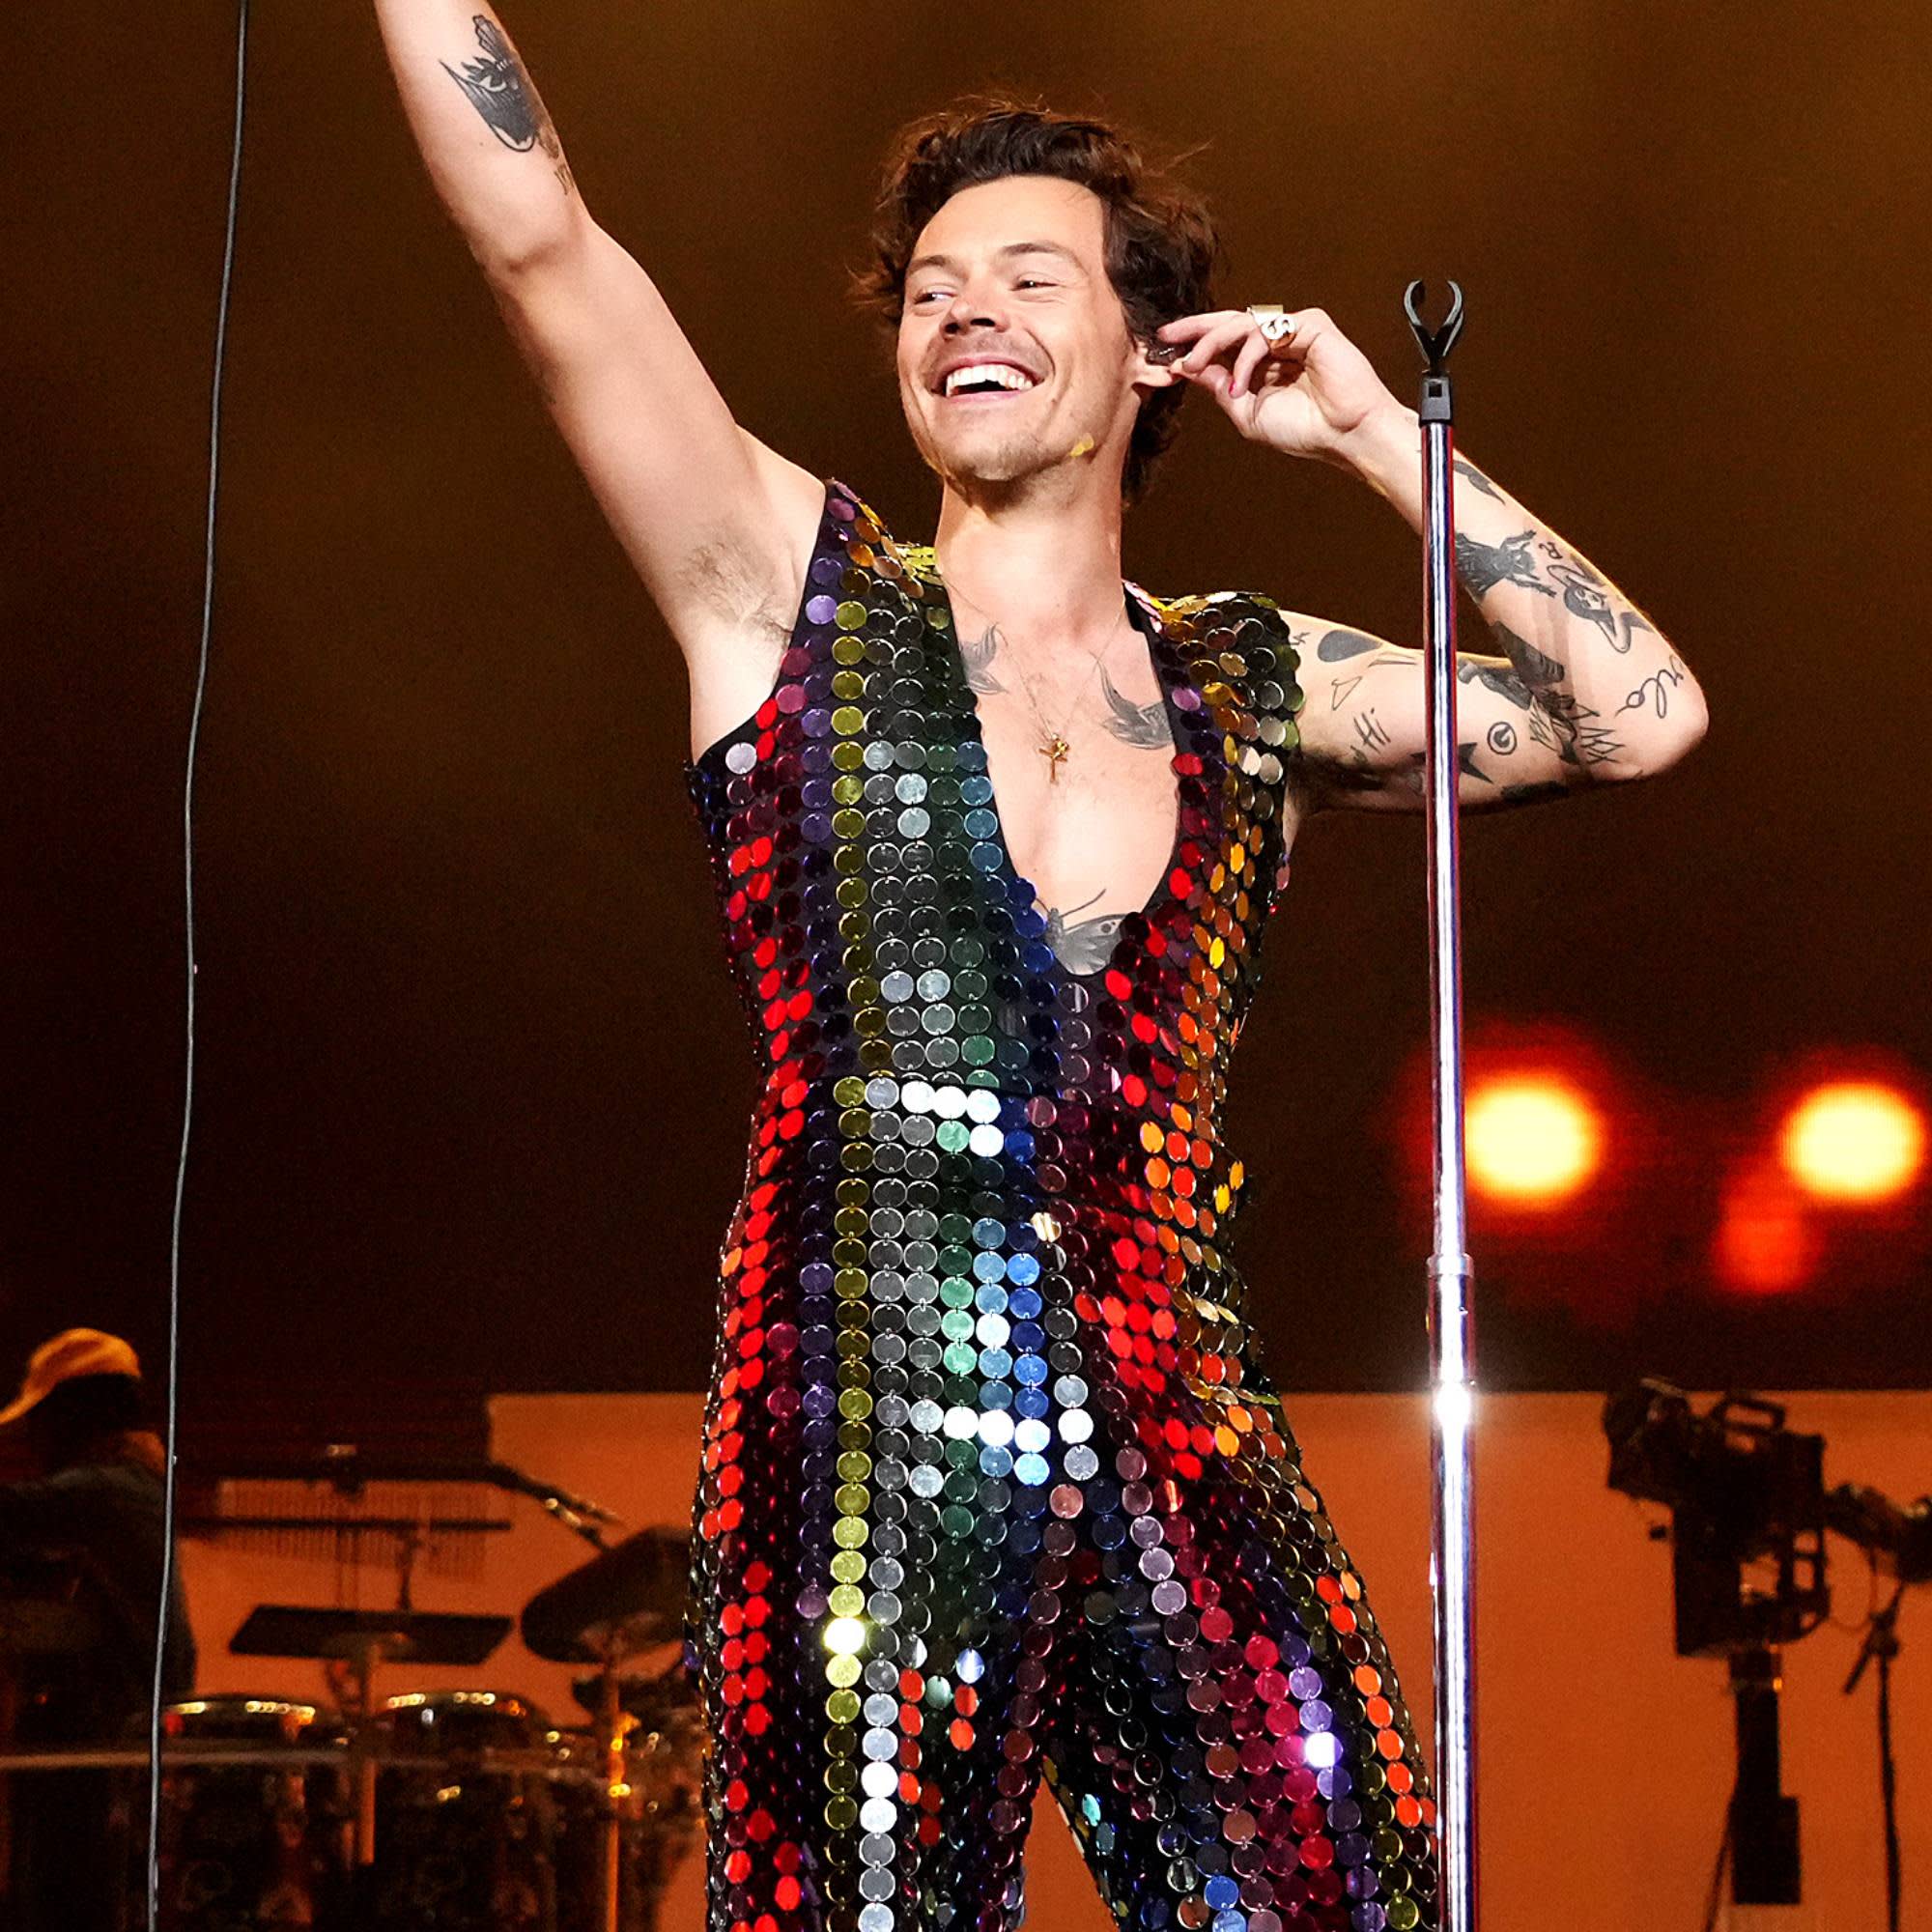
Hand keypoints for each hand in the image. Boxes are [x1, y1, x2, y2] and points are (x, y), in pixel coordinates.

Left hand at [1154, 306, 1405, 465]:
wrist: (1344, 436)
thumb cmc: (1305, 430)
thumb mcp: (1248, 413)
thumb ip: (1220, 387)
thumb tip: (1189, 368)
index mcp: (1264, 363)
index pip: (1225, 344)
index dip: (1195, 343)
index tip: (1164, 350)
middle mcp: (1278, 344)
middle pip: (1229, 324)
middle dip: (1195, 329)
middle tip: (1166, 336)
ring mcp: (1295, 332)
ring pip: (1242, 324)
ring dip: (1212, 343)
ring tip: (1194, 365)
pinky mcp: (1310, 325)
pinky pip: (1267, 331)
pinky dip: (1247, 355)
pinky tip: (1241, 382)